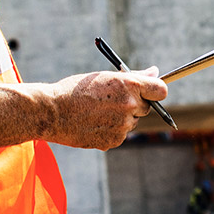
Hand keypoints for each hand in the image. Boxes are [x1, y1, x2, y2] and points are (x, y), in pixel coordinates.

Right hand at [43, 67, 167, 150]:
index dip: (155, 90)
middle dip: (134, 104)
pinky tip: (93, 123)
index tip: (149, 91)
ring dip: (121, 118)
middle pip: (146, 107)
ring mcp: (122, 126)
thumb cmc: (76, 89)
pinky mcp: (114, 141)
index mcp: (128, 85)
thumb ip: (134, 76)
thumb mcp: (104, 76)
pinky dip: (111, 130)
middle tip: (112, 100)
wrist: (52, 112)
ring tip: (97, 111)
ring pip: (131, 122)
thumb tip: (155, 72)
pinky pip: (120, 134)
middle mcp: (129, 106)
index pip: (161, 90)